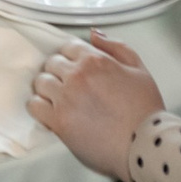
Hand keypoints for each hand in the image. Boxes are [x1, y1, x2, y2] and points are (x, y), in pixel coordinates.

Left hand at [27, 31, 164, 177]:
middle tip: (69, 86)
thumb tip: (94, 35)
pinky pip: (35, 105)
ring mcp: (66, 98)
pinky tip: (52, 112)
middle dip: (59, 72)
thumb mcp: (139, 70)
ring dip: (49, 89)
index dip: (71, 58)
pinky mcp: (58, 121)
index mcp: (95, 60)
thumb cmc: (145, 112)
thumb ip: (116, 47)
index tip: (75, 68)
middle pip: (52, 63)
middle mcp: (77, 76)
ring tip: (61, 99)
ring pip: (41, 82)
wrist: (144, 146)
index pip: (67, 47)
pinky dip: (40, 107)